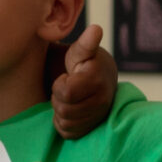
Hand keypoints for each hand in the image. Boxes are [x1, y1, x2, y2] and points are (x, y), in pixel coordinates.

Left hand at [49, 21, 118, 138]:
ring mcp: (98, 117)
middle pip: (64, 110)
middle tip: (66, 87)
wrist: (99, 79)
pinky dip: (63, 122)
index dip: (60, 85)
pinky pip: (68, 132)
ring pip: (65, 122)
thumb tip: (96, 29)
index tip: (67, 76)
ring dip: (60, 110)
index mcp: (97, 80)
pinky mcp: (92, 129)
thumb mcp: (80, 51)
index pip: (65, 93)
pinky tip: (69, 109)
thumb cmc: (83, 63)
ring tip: (68, 98)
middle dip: (58, 98)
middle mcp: (102, 101)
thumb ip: (86, 43)